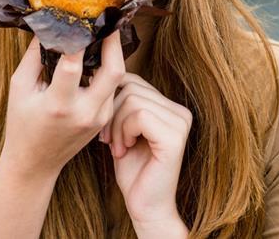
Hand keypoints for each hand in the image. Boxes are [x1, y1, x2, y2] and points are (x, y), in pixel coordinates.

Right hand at [0, 31, 124, 179]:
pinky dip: (108, 70)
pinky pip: (113, 88)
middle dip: (114, 42)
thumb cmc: (22, 123)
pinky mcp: (105, 118)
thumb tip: (48, 26)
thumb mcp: (20, 87)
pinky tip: (99, 56)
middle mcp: (84, 112)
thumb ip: (34, 56)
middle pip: (113, 71)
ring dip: (113, 54)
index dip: (79, 39)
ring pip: (118, 78)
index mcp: (58, 104)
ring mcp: (98, 117)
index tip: (81, 17)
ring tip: (104, 33)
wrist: (35, 163)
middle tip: (108, 21)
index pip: (74, 65)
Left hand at [99, 73, 191, 226]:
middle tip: (108, 139)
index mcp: (170, 106)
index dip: (113, 99)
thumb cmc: (132, 168)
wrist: (145, 206)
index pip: (133, 80)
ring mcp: (180, 122)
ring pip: (133, 100)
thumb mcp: (123, 127)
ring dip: (116, 124)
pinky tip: (125, 149)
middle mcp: (180, 111)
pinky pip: (140, 115)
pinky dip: (124, 131)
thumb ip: (121, 101)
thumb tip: (97, 72)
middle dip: (112, 113)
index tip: (106, 126)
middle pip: (131, 87)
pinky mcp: (175, 136)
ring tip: (117, 146)